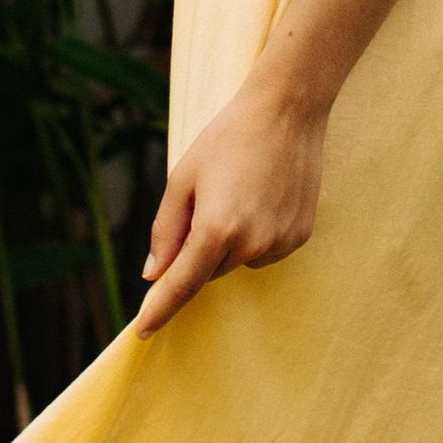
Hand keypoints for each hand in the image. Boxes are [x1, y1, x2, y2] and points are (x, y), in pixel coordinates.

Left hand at [134, 74, 327, 335]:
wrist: (288, 111)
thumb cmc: (228, 138)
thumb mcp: (183, 179)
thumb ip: (165, 231)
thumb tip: (153, 273)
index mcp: (217, 229)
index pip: (181, 285)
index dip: (159, 309)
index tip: (143, 331)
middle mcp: (252, 244)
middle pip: (209, 270)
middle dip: (198, 248)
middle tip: (207, 199)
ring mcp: (280, 243)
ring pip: (238, 262)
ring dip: (229, 242)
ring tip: (239, 191)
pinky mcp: (299, 237)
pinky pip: (264, 251)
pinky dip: (255, 235)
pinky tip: (262, 197)